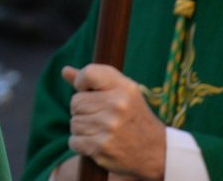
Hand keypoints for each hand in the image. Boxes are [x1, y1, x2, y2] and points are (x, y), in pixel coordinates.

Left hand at [61, 64, 164, 179]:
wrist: (157, 152)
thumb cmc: (133, 117)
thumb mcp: (122, 93)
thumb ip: (93, 80)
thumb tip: (64, 70)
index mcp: (124, 88)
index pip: (88, 73)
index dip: (81, 82)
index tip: (88, 90)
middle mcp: (117, 105)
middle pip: (75, 101)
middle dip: (83, 110)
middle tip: (102, 117)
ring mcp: (109, 127)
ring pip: (74, 122)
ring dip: (83, 128)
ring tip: (103, 131)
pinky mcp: (101, 147)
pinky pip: (74, 141)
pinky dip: (81, 144)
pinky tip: (98, 143)